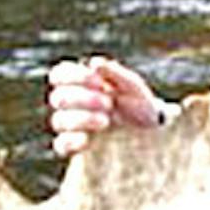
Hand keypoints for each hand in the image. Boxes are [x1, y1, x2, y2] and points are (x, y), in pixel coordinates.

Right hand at [46, 55, 165, 156]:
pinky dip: (71, 141)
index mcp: (80, 83)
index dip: (74, 76)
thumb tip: (94, 63)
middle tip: (109, 103)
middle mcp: (71, 103)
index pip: (60, 74)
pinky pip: (61, 145)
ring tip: (106, 121)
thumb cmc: (138, 103)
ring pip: (59, 120)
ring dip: (81, 119)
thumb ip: (116, 73)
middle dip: (82, 99)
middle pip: (59, 98)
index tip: (98, 81)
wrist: (150, 130)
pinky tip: (87, 140)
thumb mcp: (133, 87)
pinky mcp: (76, 146)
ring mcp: (72, 125)